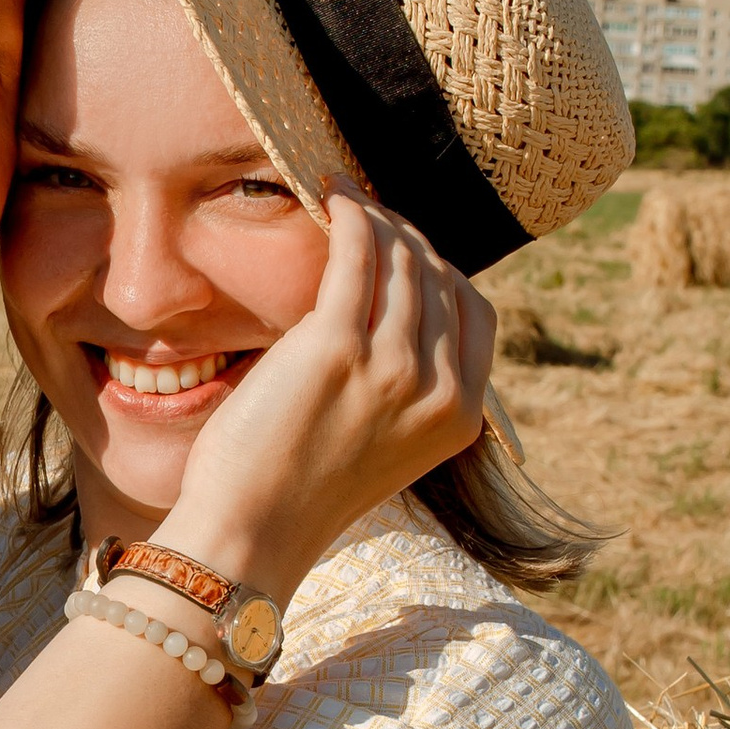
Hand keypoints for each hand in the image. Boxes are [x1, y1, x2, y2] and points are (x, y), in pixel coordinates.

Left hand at [161, 194, 491, 608]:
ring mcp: (392, 367)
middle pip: (440, 277)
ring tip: (348, 198)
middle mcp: (438, 391)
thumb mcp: (385, 443)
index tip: (408, 248)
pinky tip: (331, 194)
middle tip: (371, 211)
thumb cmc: (301, 492)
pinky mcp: (336, 347)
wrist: (252, 534)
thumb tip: (401, 311)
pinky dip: (349, 215)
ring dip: (377, 218)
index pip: (476, 313)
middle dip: (407, 234)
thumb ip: (408, 388)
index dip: (444, 269)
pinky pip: (356, 257)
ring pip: (402, 261)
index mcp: (461, 417)